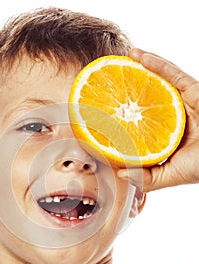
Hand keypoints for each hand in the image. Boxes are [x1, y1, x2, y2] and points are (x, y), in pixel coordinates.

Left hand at [118, 48, 198, 191]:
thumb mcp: (169, 175)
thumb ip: (146, 177)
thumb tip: (120, 174)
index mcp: (164, 133)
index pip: (138, 121)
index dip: (122, 114)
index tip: (102, 109)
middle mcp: (171, 115)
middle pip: (146, 98)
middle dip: (128, 88)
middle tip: (107, 80)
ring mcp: (181, 102)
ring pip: (158, 82)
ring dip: (139, 69)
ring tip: (120, 60)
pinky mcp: (193, 90)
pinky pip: (173, 74)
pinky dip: (156, 64)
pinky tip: (138, 56)